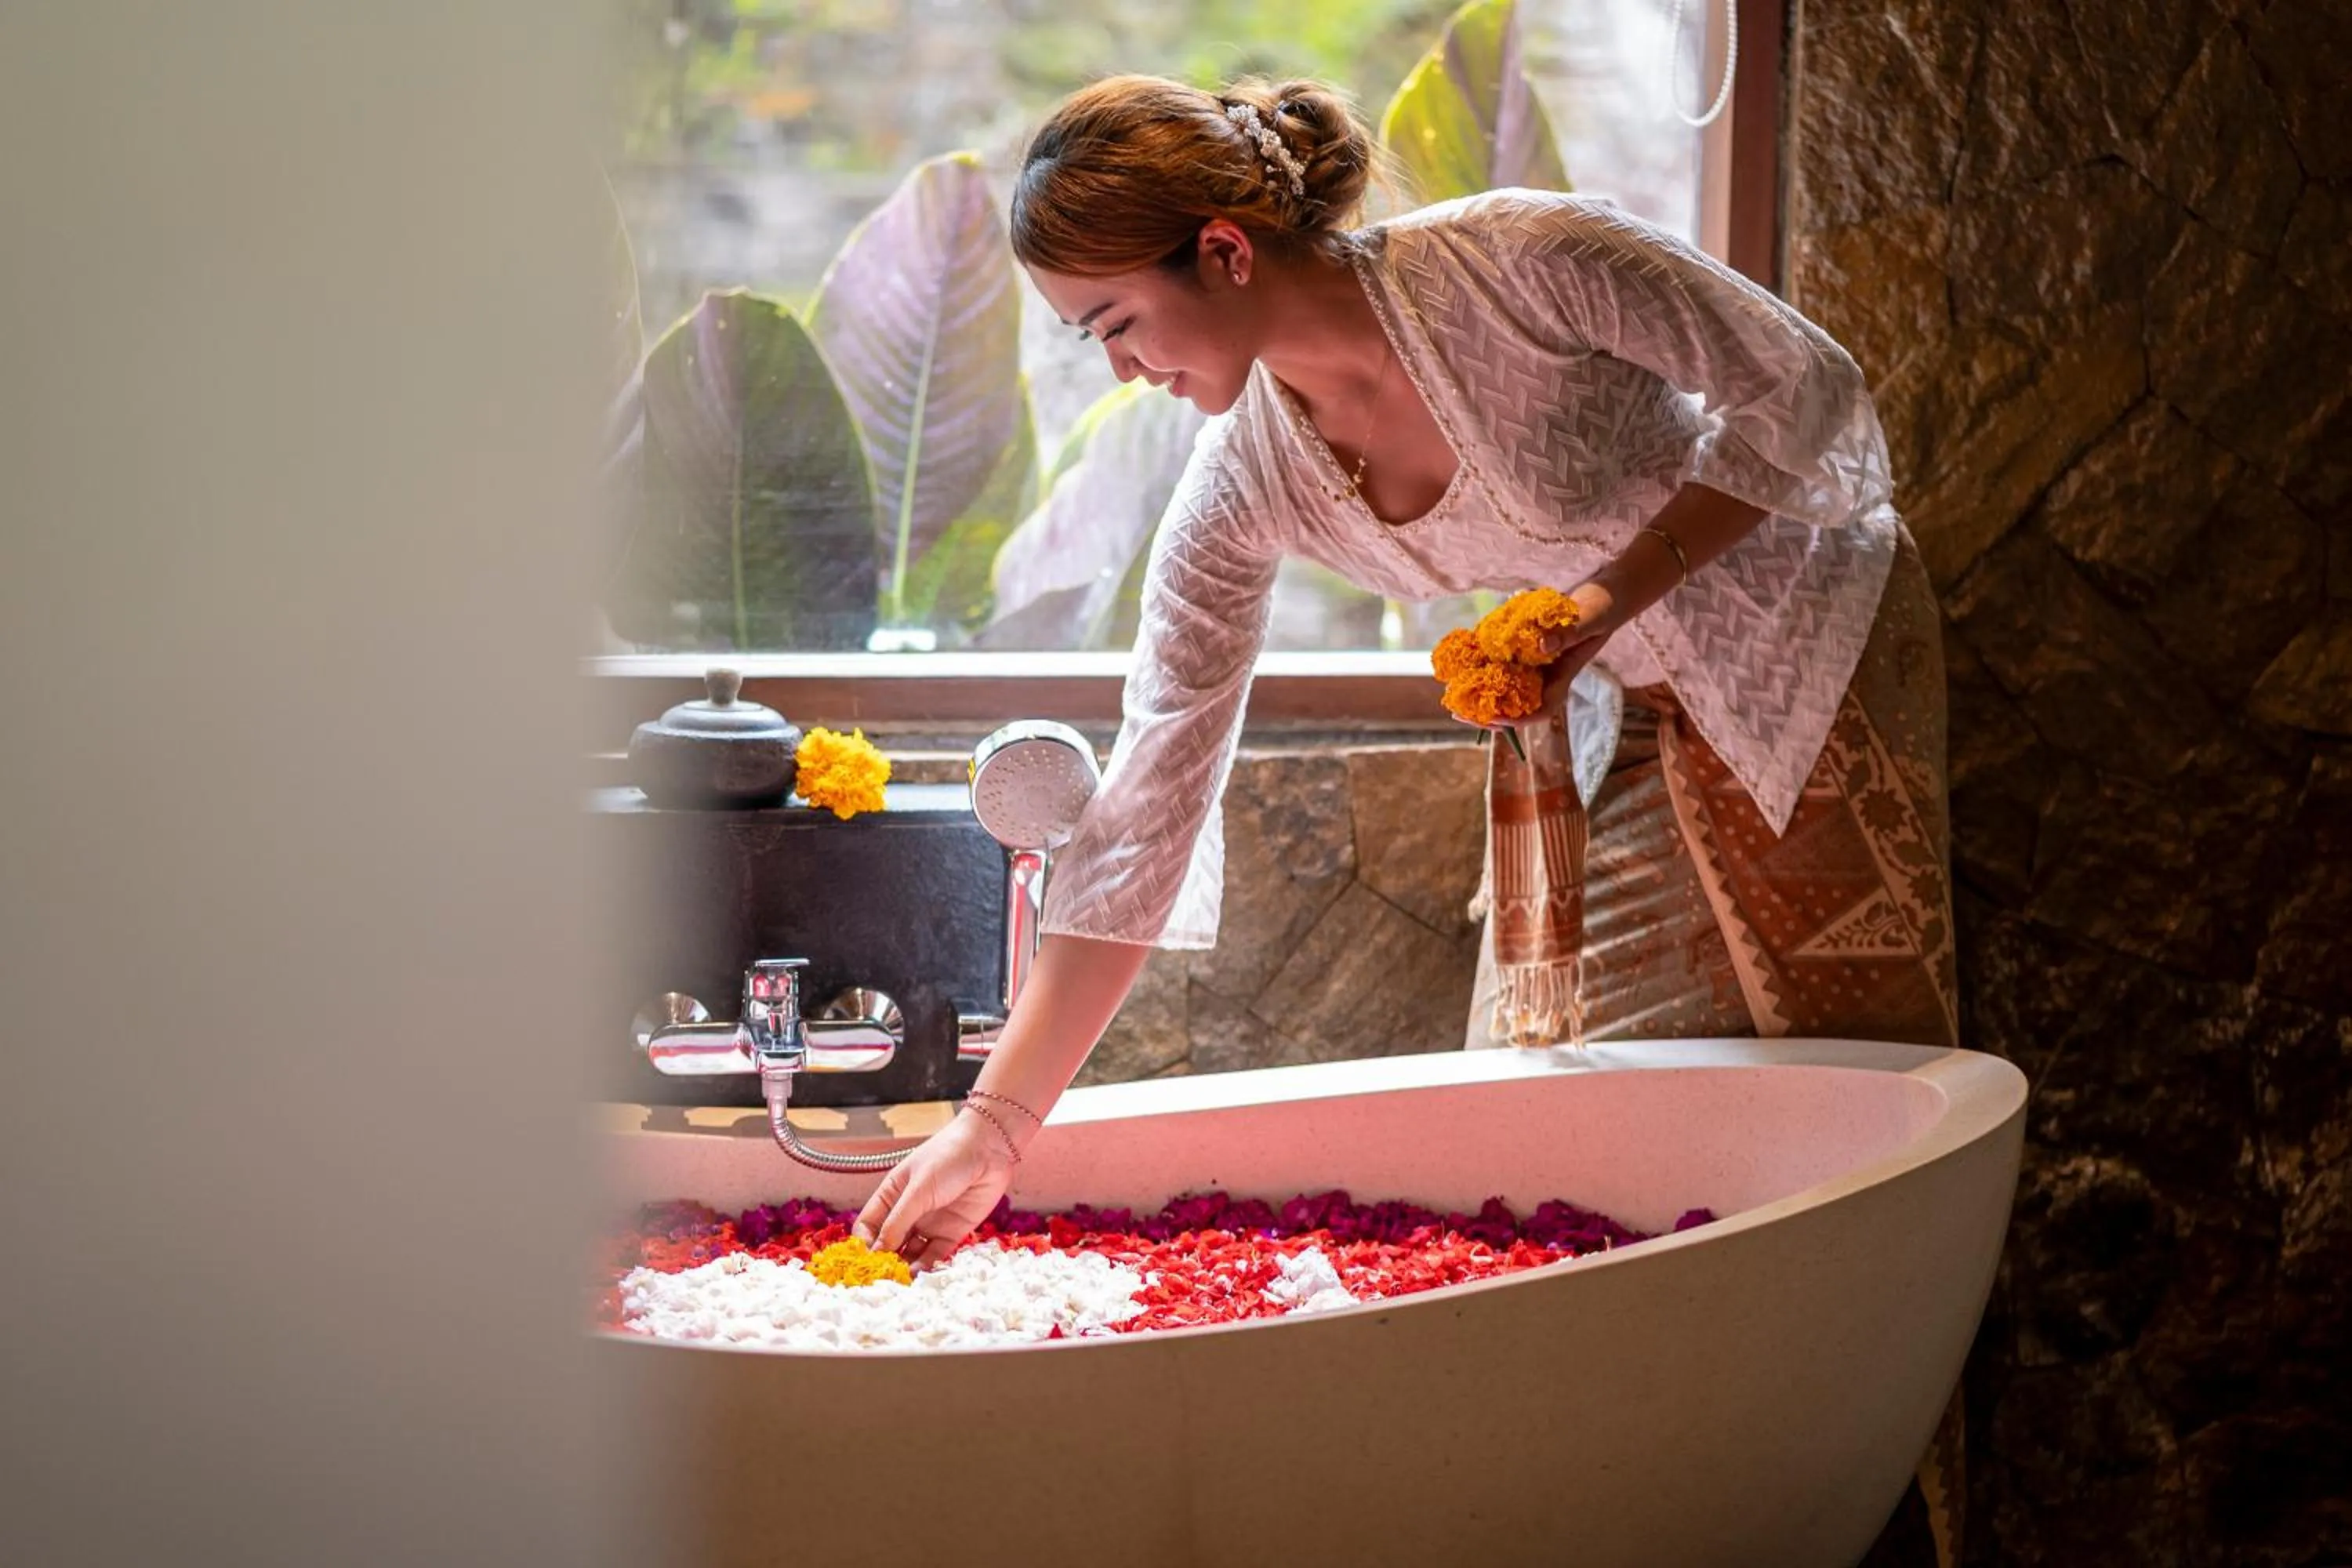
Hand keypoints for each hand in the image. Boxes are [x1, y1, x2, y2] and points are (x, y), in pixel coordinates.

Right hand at [851, 1109, 1021, 1269]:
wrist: (990, 1149)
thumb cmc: (948, 1157)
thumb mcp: (918, 1189)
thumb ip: (898, 1221)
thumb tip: (877, 1251)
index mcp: (891, 1195)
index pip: (868, 1225)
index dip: (863, 1244)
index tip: (862, 1262)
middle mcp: (907, 1212)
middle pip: (888, 1243)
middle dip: (883, 1261)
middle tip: (881, 1279)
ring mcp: (928, 1224)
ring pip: (910, 1253)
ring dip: (904, 1267)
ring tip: (899, 1282)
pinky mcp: (951, 1233)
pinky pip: (934, 1255)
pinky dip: (926, 1267)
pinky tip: (919, 1276)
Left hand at [1452, 580, 1621, 735]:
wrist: (1601, 598)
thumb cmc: (1600, 610)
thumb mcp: (1587, 620)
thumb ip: (1567, 634)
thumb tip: (1540, 645)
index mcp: (1562, 678)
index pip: (1539, 711)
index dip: (1515, 721)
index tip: (1493, 719)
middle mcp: (1546, 677)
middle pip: (1516, 707)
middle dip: (1488, 714)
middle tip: (1457, 712)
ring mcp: (1536, 666)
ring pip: (1506, 689)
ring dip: (1481, 693)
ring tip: (1453, 695)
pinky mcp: (1527, 652)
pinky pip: (1503, 665)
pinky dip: (1485, 666)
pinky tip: (1465, 663)